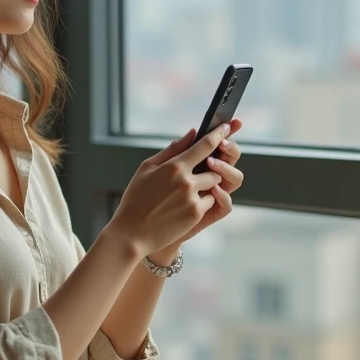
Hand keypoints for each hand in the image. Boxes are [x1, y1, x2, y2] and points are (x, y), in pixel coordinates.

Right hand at [106, 119, 244, 257]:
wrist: (132, 232)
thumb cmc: (136, 197)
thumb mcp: (147, 168)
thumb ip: (172, 149)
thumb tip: (192, 134)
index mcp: (174, 166)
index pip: (205, 145)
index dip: (219, 134)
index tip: (228, 127)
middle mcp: (187, 181)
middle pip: (215, 168)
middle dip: (210, 170)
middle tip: (195, 176)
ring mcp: (193, 198)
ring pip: (214, 185)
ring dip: (206, 187)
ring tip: (183, 195)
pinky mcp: (196, 214)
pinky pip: (210, 202)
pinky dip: (201, 203)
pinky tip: (181, 208)